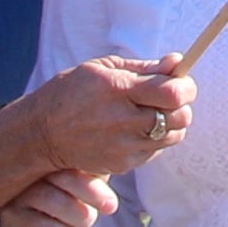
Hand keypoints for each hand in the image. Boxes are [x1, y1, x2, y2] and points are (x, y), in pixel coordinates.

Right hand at [0, 170, 105, 226]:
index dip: (92, 191)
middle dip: (83, 217)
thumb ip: (95, 173)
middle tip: (87, 220)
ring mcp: (9, 218)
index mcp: (36, 170)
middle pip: (57, 203)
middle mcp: (17, 192)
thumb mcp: (82, 183)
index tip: (111, 206)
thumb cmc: (65, 201)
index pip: (65, 175)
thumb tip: (112, 182)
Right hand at [7, 56, 188, 183]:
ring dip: (171, 123)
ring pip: (174, 136)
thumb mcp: (103, 68)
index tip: (181, 82)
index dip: (185, 87)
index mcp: (117, 90)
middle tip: (167, 98)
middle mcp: (123, 120)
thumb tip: (177, 62)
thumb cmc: (72, 93)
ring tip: (150, 113)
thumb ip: (144, 68)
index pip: (172, 93)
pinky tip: (135, 129)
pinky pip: (156, 150)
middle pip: (180, 116)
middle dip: (181, 105)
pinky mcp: (123, 164)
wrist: (42, 135)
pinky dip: (155, 139)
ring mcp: (124, 146)